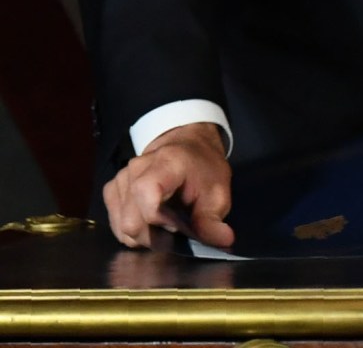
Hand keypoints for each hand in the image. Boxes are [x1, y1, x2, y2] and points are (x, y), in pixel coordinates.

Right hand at [103, 122, 231, 248]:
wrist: (187, 148)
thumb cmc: (204, 169)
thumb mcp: (217, 192)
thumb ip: (213, 218)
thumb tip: (224, 241)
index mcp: (165, 163)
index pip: (147, 197)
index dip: (162, 222)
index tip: (181, 228)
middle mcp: (135, 170)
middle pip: (131, 221)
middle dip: (154, 237)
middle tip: (176, 233)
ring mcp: (120, 180)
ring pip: (122, 227)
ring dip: (144, 236)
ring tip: (165, 226)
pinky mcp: (111, 190)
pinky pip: (116, 223)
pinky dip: (134, 231)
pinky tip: (151, 222)